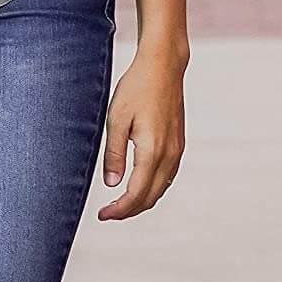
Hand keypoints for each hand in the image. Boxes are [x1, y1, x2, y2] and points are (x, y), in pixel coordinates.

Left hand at [96, 46, 186, 220]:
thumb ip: (114, 154)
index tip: (102, 215)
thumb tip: (112, 185)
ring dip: (142, 200)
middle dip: (129, 210)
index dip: (119, 210)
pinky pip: (168, 175)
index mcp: (152, 151)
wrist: (163, 66)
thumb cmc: (137, 87)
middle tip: (108, 213)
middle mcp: (169, 154)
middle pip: (151, 197)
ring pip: (161, 188)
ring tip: (120, 203)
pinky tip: (139, 184)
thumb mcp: (116, 118)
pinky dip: (153, 187)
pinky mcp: (179, 143)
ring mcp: (177, 149)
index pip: (136, 194)